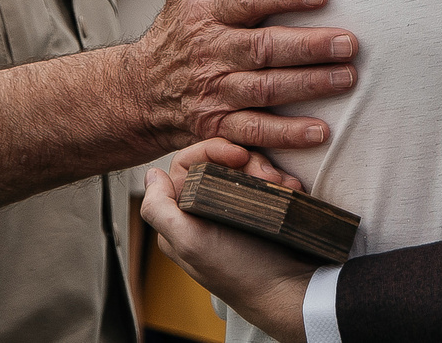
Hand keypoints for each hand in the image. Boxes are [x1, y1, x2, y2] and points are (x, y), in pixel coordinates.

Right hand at [129, 0, 358, 151]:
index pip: (248, 0)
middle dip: (308, 46)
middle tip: (349, 43)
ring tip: (347, 77)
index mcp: (206, 13)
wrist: (136, 92)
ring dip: (308, 86)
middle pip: (263, 49)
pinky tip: (321, 131)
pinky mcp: (217, 126)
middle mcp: (210, 53)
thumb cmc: (177, 31)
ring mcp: (214, 92)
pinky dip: (286, 135)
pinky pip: (254, 132)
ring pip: (265, 90)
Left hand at [140, 147, 314, 342]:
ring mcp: (235, 210)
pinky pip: (268, 183)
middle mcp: (206, 211)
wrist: (289, 289)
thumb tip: (150, 174)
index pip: (188, 164)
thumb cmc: (241, 271)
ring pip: (248, 170)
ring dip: (269, 174)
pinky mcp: (261, 211)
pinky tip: (291, 192)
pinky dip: (281, 184)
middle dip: (249, 164)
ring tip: (284, 187)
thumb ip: (160, 211)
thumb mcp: (191, 243)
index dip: (212, 152)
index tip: (240, 155)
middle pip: (221, 163)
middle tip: (269, 178)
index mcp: (182, 217)